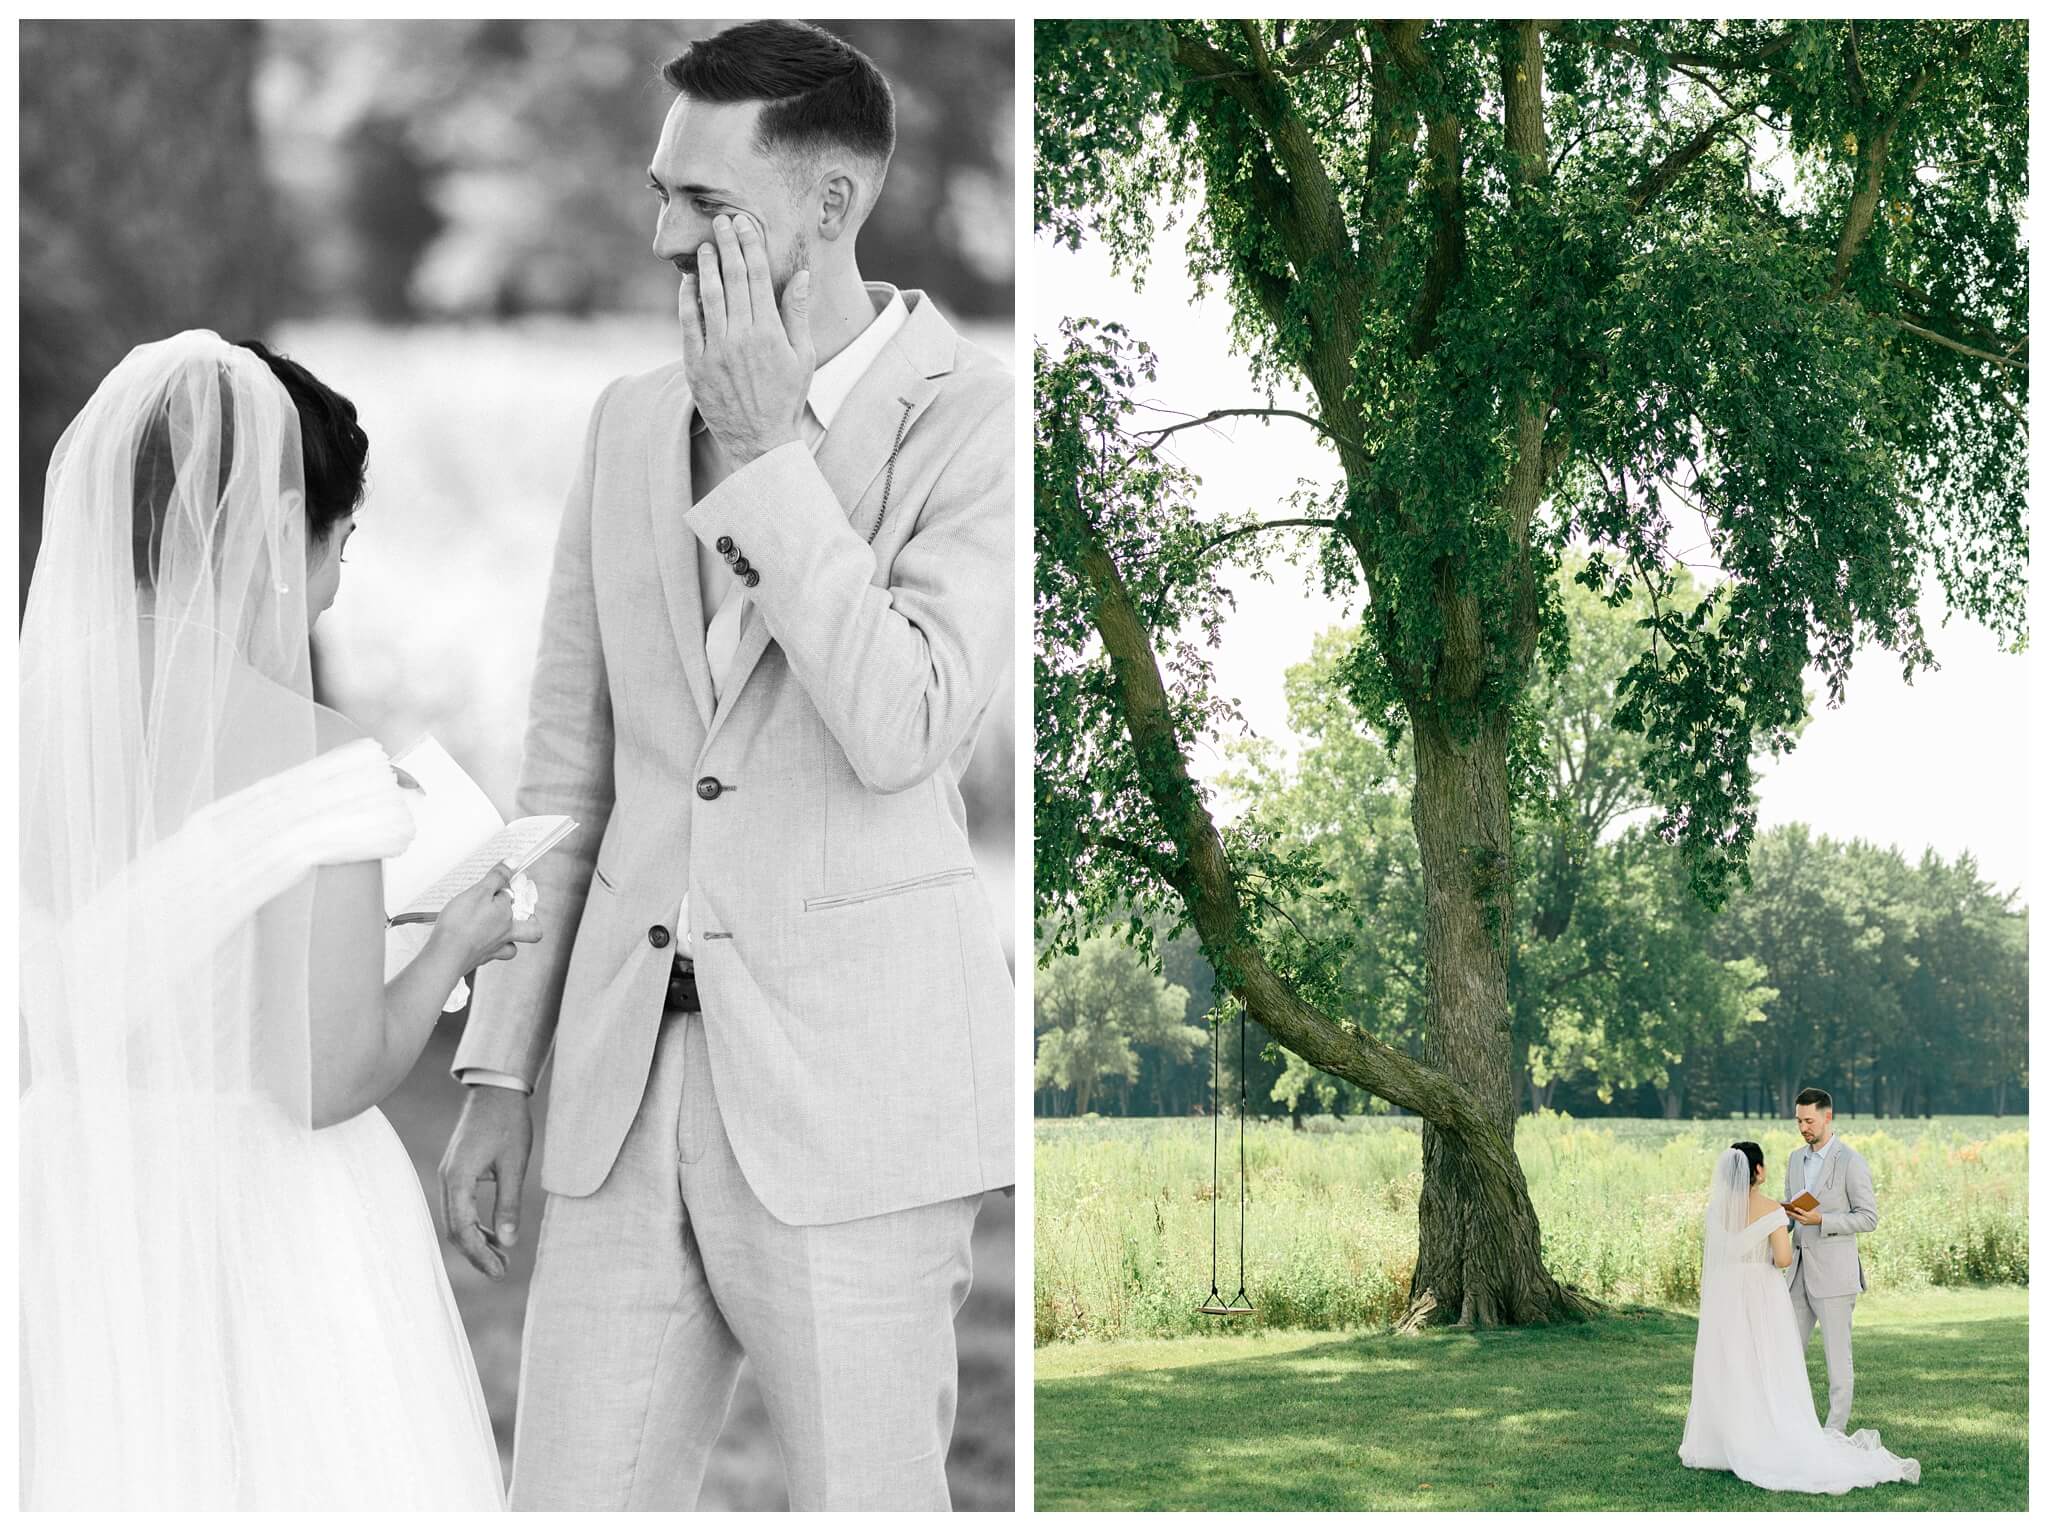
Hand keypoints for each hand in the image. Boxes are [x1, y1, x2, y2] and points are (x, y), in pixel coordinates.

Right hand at [428, 861, 541, 973]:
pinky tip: (477, 943)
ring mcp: (493, 950)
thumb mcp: (479, 892)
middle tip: (523, 914)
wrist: (445, 955)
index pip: (514, 897)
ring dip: (510, 940)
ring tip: (499, 930)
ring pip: (512, 948)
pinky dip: (487, 950)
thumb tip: (514, 862)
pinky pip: (490, 956)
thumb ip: (497, 878)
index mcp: (507, 916)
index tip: (501, 880)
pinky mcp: (478, 960)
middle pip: (532, 931)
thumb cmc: (461, 924)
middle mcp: (505, 934)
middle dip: (532, 922)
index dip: (508, 887)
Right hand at [438, 1083, 533, 1279]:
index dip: (480, 1255)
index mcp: (458, 1179)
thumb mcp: (514, 1165)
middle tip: (502, 1272)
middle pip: (455, 1229)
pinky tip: (494, 1234)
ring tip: (501, 1258)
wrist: (497, 1091)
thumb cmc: (508, 1123)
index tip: (499, 1272)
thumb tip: (508, 1243)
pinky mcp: (455, 1171)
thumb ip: (509, 1204)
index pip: (463, 1229)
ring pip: (455, 1220)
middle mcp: (446, 1179)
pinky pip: (459, 1207)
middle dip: (476, 1254)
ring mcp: (448, 1175)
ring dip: (475, 1241)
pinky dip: (474, 1224)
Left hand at [678, 212, 813, 465]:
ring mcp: (716, 351)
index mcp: (770, 333)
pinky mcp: (696, 365)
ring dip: (707, 267)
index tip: (745, 225)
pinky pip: (689, 324)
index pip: (757, 278)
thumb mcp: (803, 357)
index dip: (751, 247)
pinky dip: (688, 299)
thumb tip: (801, 276)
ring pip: (709, 297)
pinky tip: (690, 281)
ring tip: (707, 245)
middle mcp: (742, 338)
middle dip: (728, 246)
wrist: (760, 440)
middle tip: (723, 220)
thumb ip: (797, 314)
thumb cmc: (786, 398)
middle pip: (732, 280)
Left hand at [1787, 1203, 1823, 1226]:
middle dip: (1791, 1213)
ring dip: (1791, 1215)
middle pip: (1797, 1216)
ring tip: (1786, 1212)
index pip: (1803, 1212)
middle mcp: (1806, 1219)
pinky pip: (1797, 1220)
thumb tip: (1801, 1202)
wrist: (1820, 1221)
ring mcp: (1804, 1222)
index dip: (1798, 1210)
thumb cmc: (1816, 1214)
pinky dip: (1793, 1217)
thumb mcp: (1813, 1209)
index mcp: (1808, 1215)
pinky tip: (1789, 1214)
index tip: (1794, 1207)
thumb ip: (1807, 1207)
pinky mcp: (1803, 1223)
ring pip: (1796, 1218)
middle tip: (1786, 1210)